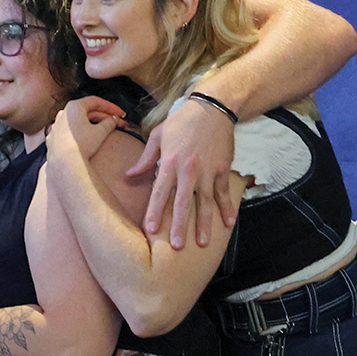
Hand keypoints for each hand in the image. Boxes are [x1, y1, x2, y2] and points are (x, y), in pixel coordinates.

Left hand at [50, 99, 119, 164]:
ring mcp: (57, 126)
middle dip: (104, 116)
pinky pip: (71, 131)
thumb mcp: (101, 132)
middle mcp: (63, 114)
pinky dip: (82, 132)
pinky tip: (90, 138)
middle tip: (116, 122)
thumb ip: (109, 122)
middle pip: (87, 111)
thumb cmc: (81, 146)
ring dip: (94, 124)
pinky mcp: (55, 138)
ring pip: (79, 121)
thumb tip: (114, 119)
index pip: (95, 101)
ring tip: (106, 130)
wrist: (65, 163)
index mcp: (74, 107)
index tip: (119, 113)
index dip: (110, 107)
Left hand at [127, 97, 235, 248]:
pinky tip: (227, 224)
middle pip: (183, 203)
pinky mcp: (223, 169)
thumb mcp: (159, 135)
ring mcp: (208, 171)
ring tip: (202, 243)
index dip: (155, 212)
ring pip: (206, 202)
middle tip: (177, 247)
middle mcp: (189, 169)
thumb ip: (145, 159)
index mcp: (170, 161)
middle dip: (179, 226)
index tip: (150, 230)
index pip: (160, 192)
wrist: (213, 108)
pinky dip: (227, 208)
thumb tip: (129, 175)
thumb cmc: (182, 121)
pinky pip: (224, 193)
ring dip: (204, 224)